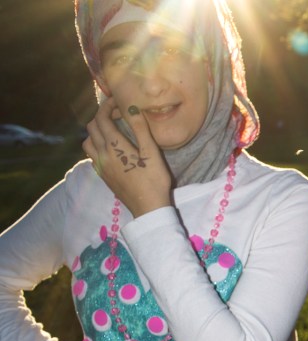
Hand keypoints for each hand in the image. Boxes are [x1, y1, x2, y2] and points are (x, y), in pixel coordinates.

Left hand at [82, 98, 171, 216]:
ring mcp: (100, 165)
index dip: (107, 106)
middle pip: (92, 127)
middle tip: (117, 115)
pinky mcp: (102, 175)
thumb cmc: (154, 180)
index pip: (101, 118)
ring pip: (88, 141)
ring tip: (111, 131)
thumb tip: (131, 107)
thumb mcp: (152, 153)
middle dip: (101, 116)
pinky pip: (91, 154)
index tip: (117, 101)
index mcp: (114, 145)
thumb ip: (140, 128)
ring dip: (96, 131)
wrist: (148, 208)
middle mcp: (102, 153)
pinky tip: (110, 149)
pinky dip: (96, 145)